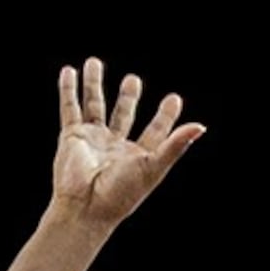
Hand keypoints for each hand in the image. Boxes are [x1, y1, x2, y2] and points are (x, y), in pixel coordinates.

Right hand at [50, 58, 202, 227]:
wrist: (85, 208)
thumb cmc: (121, 194)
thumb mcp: (154, 166)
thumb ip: (176, 144)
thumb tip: (200, 127)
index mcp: (139, 156)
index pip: (156, 131)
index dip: (165, 116)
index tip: (173, 99)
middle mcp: (116, 147)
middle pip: (124, 114)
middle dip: (128, 97)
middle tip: (133, 80)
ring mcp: (93, 140)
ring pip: (94, 105)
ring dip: (94, 84)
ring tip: (94, 62)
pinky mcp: (72, 137)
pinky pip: (70, 109)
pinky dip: (68, 91)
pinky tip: (69, 71)